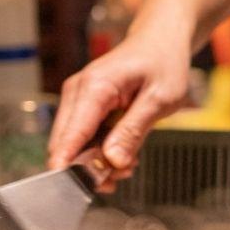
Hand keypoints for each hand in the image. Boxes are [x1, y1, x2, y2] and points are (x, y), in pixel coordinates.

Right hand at [48, 36, 190, 189]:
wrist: (160, 41)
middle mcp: (78, 92)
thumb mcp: (159, 99)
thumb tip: (112, 161)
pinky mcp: (83, 106)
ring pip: (73, 145)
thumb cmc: (163, 63)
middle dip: (90, 168)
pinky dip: (100, 151)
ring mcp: (78, 99)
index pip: (70, 135)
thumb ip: (133, 131)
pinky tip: (125, 153)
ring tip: (129, 164)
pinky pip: (83, 138)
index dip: (68, 165)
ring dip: (98, 162)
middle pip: (66, 145)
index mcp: (94, 87)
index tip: (75, 188)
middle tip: (122, 176)